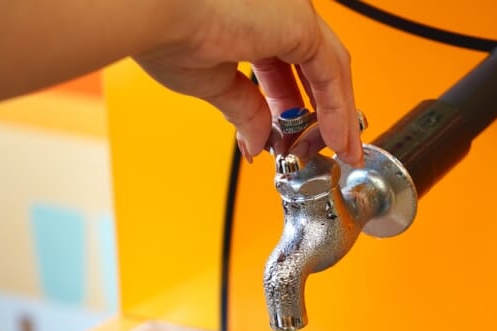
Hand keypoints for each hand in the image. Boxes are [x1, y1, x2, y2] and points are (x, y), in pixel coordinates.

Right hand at [134, 0, 362, 163]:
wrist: (154, 14)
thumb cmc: (165, 33)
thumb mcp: (213, 83)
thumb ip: (245, 110)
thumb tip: (258, 143)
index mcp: (253, 18)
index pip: (284, 65)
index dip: (292, 105)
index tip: (292, 137)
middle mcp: (277, 10)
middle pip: (315, 66)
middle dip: (323, 111)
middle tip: (328, 146)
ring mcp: (291, 11)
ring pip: (330, 69)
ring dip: (338, 115)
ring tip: (342, 151)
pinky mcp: (301, 23)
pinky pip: (332, 75)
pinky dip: (338, 111)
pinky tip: (338, 140)